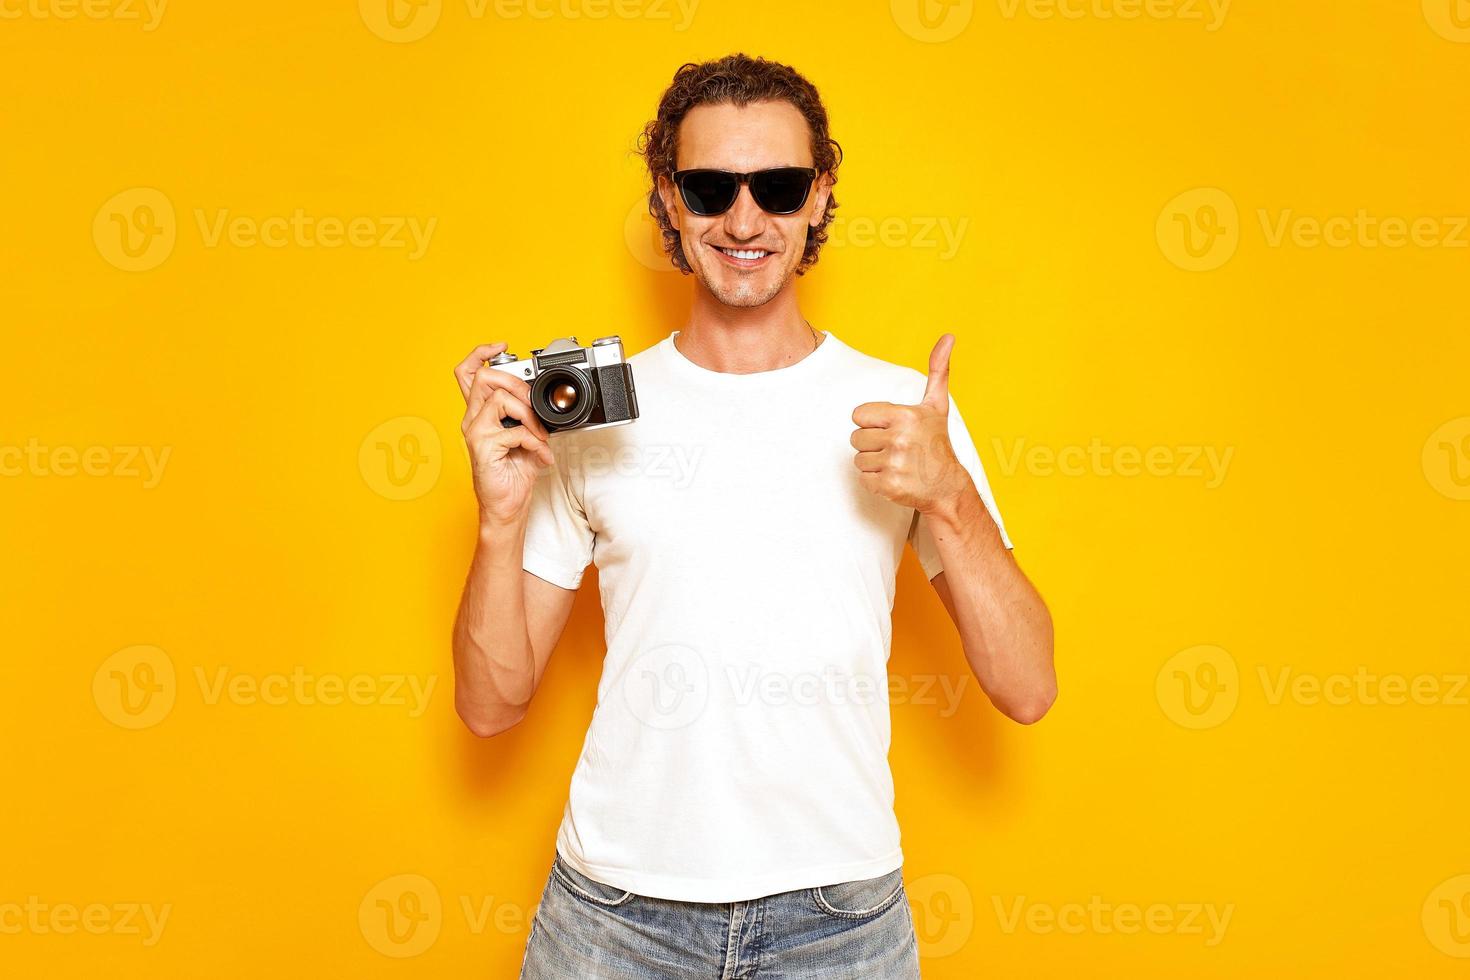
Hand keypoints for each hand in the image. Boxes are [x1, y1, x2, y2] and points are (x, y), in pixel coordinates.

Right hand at [454, 343, 555, 526]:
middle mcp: (473, 419)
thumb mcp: (527, 435)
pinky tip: (540, 454)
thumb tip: (544, 401)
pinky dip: (535, 443)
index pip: (468, 372)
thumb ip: (529, 414)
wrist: (508, 505)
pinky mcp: (482, 448)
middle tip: (533, 406)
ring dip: (529, 415)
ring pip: (499, 399)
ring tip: (539, 436)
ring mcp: (475, 432)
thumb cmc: (515, 472)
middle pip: (484, 377)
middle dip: (516, 384)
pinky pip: (514, 432)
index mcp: (481, 412)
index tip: (500, 347)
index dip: (480, 353)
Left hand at [850, 334, 970, 512]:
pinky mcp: (889, 486)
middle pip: (856, 438)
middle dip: (872, 443)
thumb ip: (938, 370)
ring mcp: (894, 464)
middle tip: (896, 448)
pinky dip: (876, 481)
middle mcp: (899, 439)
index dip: (872, 422)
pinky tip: (895, 477)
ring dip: (873, 463)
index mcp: (904, 416)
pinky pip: (864, 479)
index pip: (858, 415)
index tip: (892, 429)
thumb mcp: (937, 405)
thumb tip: (949, 336)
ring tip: (896, 462)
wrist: (948, 486)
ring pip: (858, 459)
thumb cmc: (937, 442)